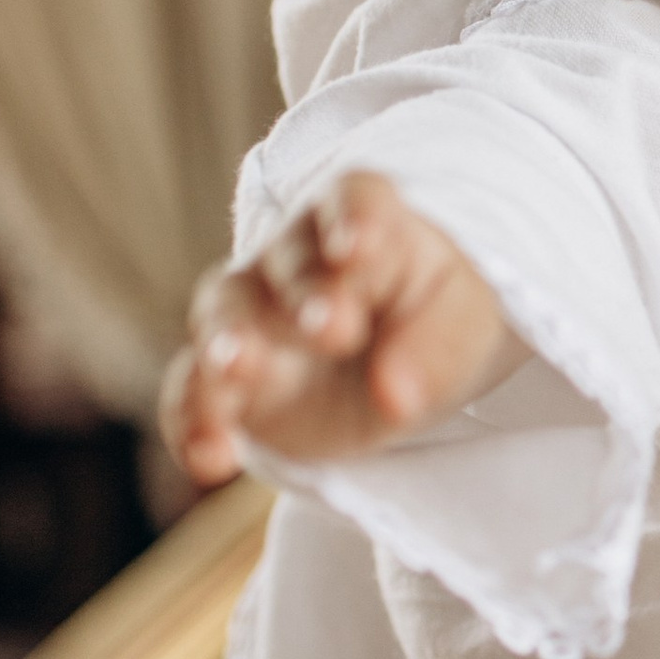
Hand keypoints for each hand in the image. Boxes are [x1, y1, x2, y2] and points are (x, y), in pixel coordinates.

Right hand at [157, 173, 517, 481]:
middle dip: (306, 294)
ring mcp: (252, 315)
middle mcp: (296, 258)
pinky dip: (195, 421)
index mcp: (366, 221)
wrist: (399, 365)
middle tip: (334, 329)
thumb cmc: (436, 320)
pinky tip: (211, 455)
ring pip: (225, 316)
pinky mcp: (226, 381)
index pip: (357, 203)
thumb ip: (436, 349)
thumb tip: (393, 395)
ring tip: (236, 368)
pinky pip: (193, 394)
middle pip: (289, 263)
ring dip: (229, 342)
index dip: (355, 220)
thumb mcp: (466, 325)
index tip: (362, 247)